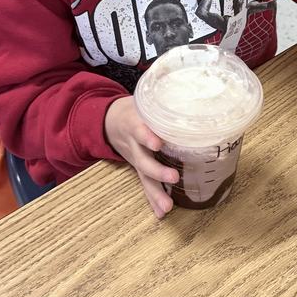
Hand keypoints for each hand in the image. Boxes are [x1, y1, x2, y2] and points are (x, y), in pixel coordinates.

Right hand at [104, 96, 178, 217]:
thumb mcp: (145, 97)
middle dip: (157, 170)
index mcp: (134, 123)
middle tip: (173, 177)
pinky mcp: (139, 168)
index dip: (147, 136)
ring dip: (155, 193)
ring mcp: (136, 158)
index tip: (157, 142)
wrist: (108, 120)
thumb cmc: (136, 108)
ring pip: (144, 177)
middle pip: (143, 159)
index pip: (139, 129)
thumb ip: (164, 92)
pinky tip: (162, 213)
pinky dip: (153, 200)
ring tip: (167, 207)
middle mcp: (134, 144)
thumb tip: (188, 82)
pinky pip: (145, 185)